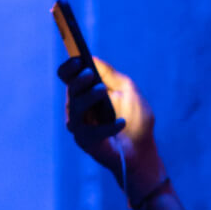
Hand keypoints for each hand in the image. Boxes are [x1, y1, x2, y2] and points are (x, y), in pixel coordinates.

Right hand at [57, 55, 164, 194]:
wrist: (142, 150)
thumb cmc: (136, 119)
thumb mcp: (128, 90)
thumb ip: (111, 75)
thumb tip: (93, 59)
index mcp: (85, 91)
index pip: (68, 76)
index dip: (69, 67)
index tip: (78, 59)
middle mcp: (78, 107)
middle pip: (70, 90)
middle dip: (79, 80)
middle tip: (90, 74)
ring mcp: (80, 125)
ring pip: (75, 108)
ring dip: (88, 97)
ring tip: (102, 90)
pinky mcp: (85, 142)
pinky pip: (91, 132)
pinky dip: (107, 127)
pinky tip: (121, 123)